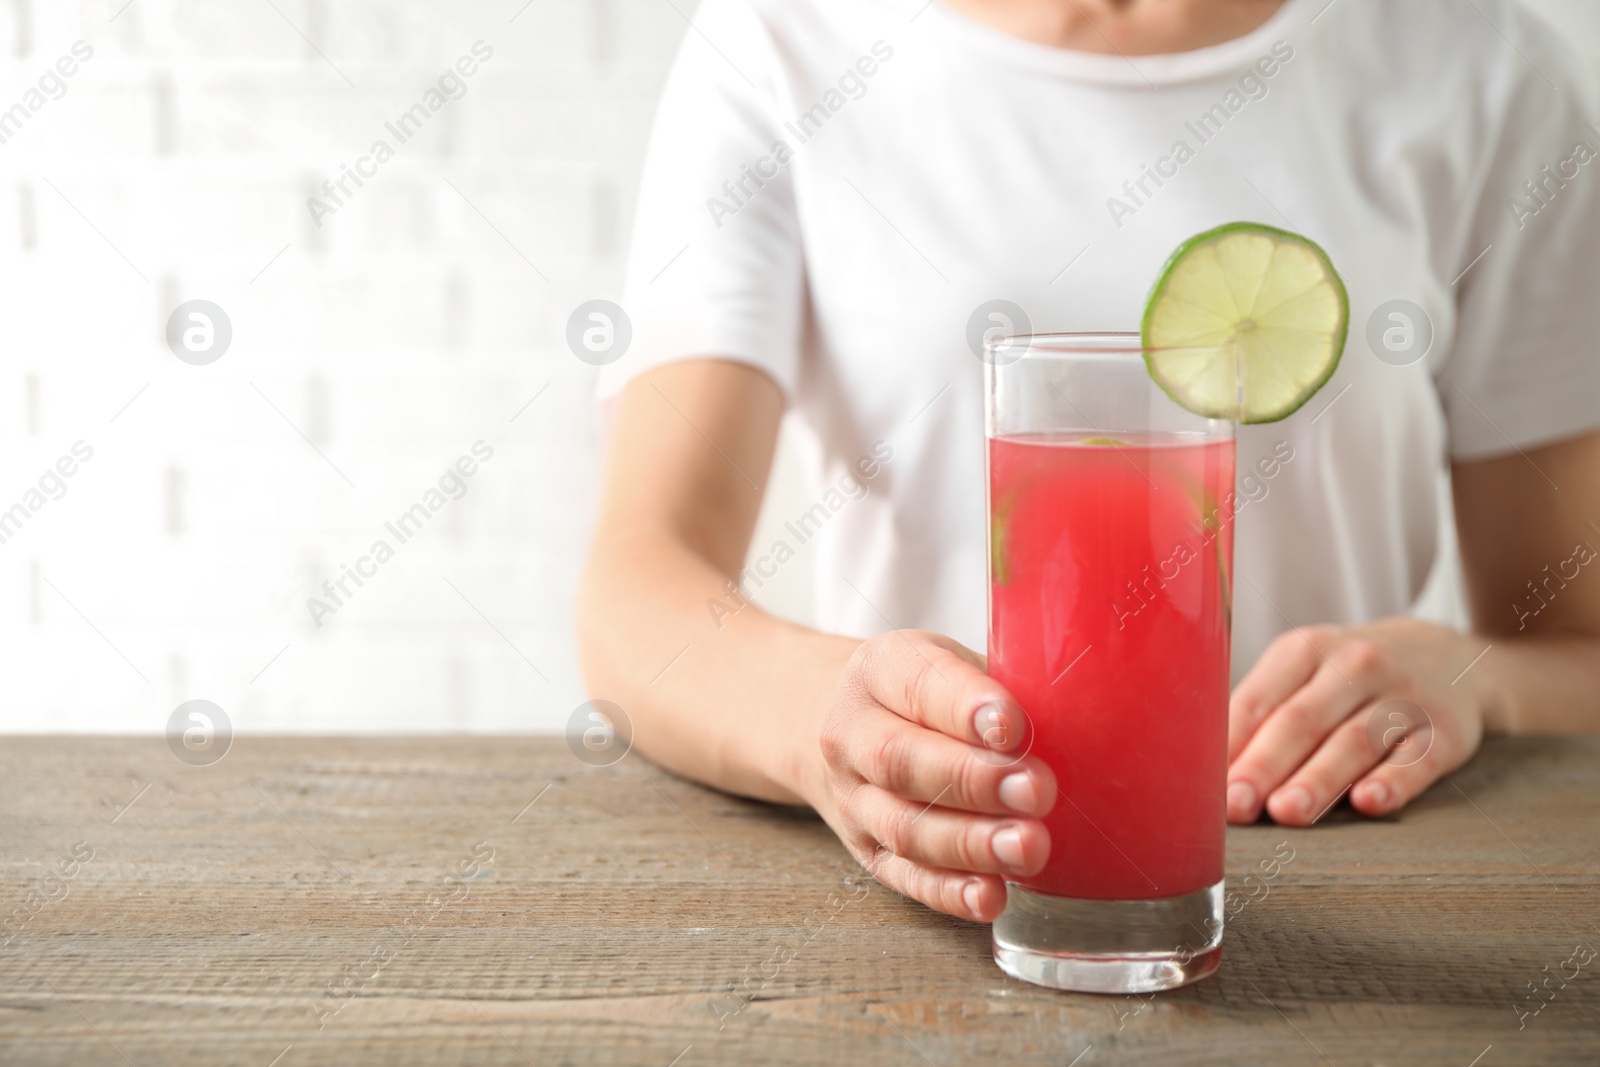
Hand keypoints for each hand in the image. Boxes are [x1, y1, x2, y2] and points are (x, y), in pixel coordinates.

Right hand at [814, 631, 1056, 921]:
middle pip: (900, 760)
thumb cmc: (929, 693)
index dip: (966, 708)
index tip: (1014, 726)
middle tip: (1036, 791)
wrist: (853, 724)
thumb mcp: (954, 662)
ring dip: (969, 843)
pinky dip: (949, 891)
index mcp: (878, 670)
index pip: (918, 685)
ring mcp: (852, 798)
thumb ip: (1001, 684)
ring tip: (1028, 847)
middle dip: (972, 780)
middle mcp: (851, 733)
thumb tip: (1088, 711)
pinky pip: (904, 877)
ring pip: (903, 827)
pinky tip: (991, 896)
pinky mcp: (866, 850)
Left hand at [1226, 617, 1488, 825]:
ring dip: (1319, 779)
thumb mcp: (1305, 674)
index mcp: (1306, 650)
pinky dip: (1395, 781)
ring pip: (1355, 741)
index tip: (1206, 787)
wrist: (1448, 658)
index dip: (1231, 744)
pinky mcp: (1446, 730)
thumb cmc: (1350, 679)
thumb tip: (1210, 775)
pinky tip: (1370, 803)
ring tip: (1287, 812)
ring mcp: (1403, 696)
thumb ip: (1262, 716)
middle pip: (1302, 720)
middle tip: (1237, 805)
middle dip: (1265, 765)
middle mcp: (1356, 665)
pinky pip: (1418, 758)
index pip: (1260, 698)